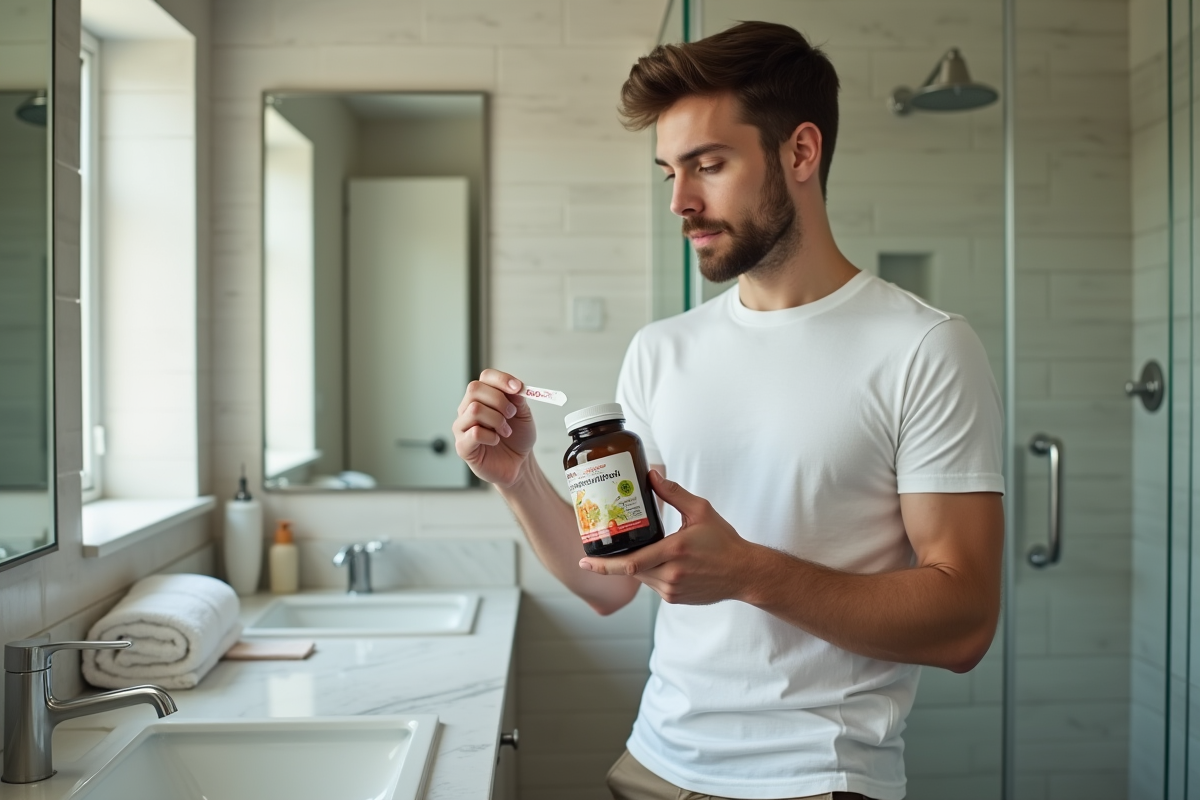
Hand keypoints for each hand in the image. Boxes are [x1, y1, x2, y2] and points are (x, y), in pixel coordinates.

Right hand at [452, 369, 536, 487]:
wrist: (519, 463)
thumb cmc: (518, 438)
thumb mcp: (524, 415)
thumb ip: (518, 399)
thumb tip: (515, 387)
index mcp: (482, 397)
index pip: (485, 377)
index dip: (502, 379)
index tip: (518, 388)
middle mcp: (468, 408)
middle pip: (475, 389)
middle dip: (499, 400)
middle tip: (512, 414)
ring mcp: (462, 427)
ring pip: (474, 409)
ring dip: (497, 420)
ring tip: (506, 431)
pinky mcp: (462, 446)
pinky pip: (474, 433)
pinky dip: (491, 436)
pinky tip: (496, 441)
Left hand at [578, 471, 758, 604]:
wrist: (743, 573)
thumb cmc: (724, 542)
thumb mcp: (701, 511)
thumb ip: (674, 494)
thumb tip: (652, 476)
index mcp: (675, 551)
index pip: (630, 563)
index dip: (603, 565)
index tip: (584, 561)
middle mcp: (671, 574)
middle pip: (630, 570)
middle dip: (612, 563)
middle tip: (592, 554)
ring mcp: (672, 590)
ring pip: (640, 578)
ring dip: (633, 565)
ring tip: (633, 550)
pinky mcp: (674, 599)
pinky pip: (652, 584)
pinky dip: (649, 572)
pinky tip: (657, 561)